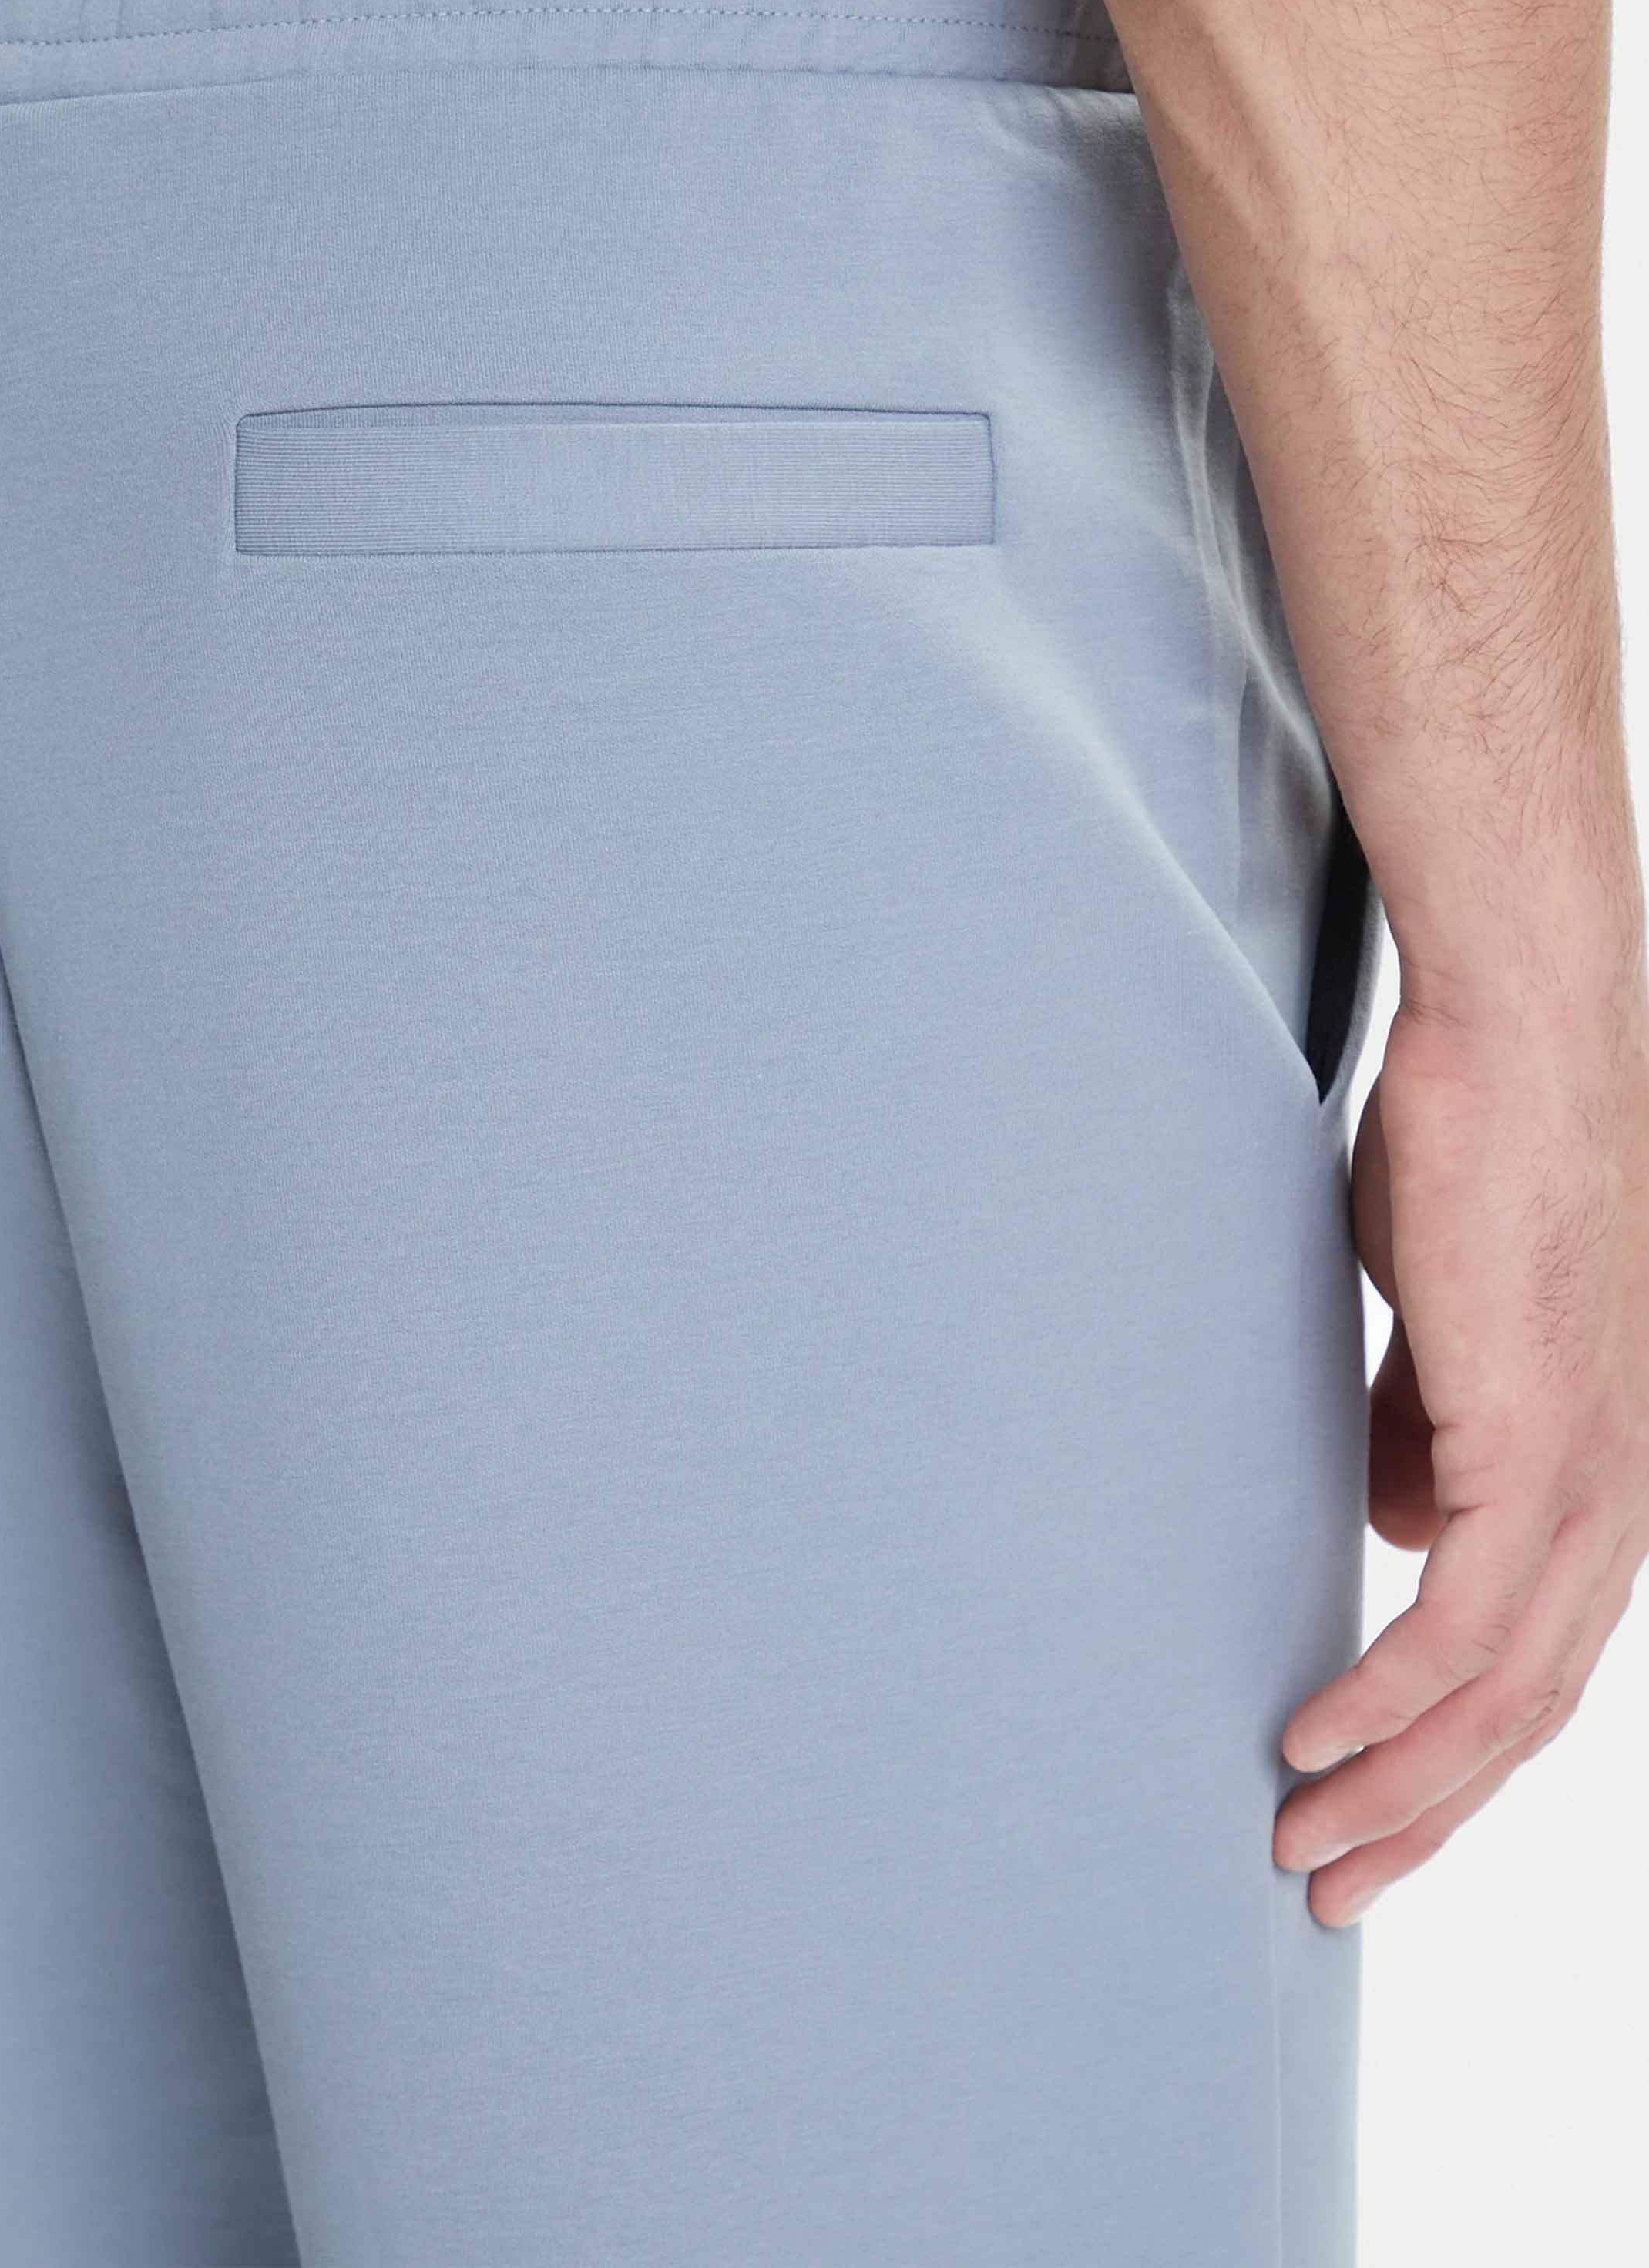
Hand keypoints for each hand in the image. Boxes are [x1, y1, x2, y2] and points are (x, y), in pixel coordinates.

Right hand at [1274, 986, 1648, 1924]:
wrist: (1516, 1039)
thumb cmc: (1471, 1154)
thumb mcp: (1441, 1323)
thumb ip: (1424, 1428)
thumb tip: (1395, 1523)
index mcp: (1597, 1471)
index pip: (1535, 1658)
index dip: (1451, 1751)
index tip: (1363, 1804)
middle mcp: (1618, 1496)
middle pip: (1527, 1711)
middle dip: (1425, 1813)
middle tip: (1333, 1883)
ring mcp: (1589, 1476)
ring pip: (1502, 1693)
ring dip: (1398, 1783)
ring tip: (1305, 1841)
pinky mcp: (1535, 1444)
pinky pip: (1461, 1620)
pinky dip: (1389, 1694)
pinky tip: (1317, 1732)